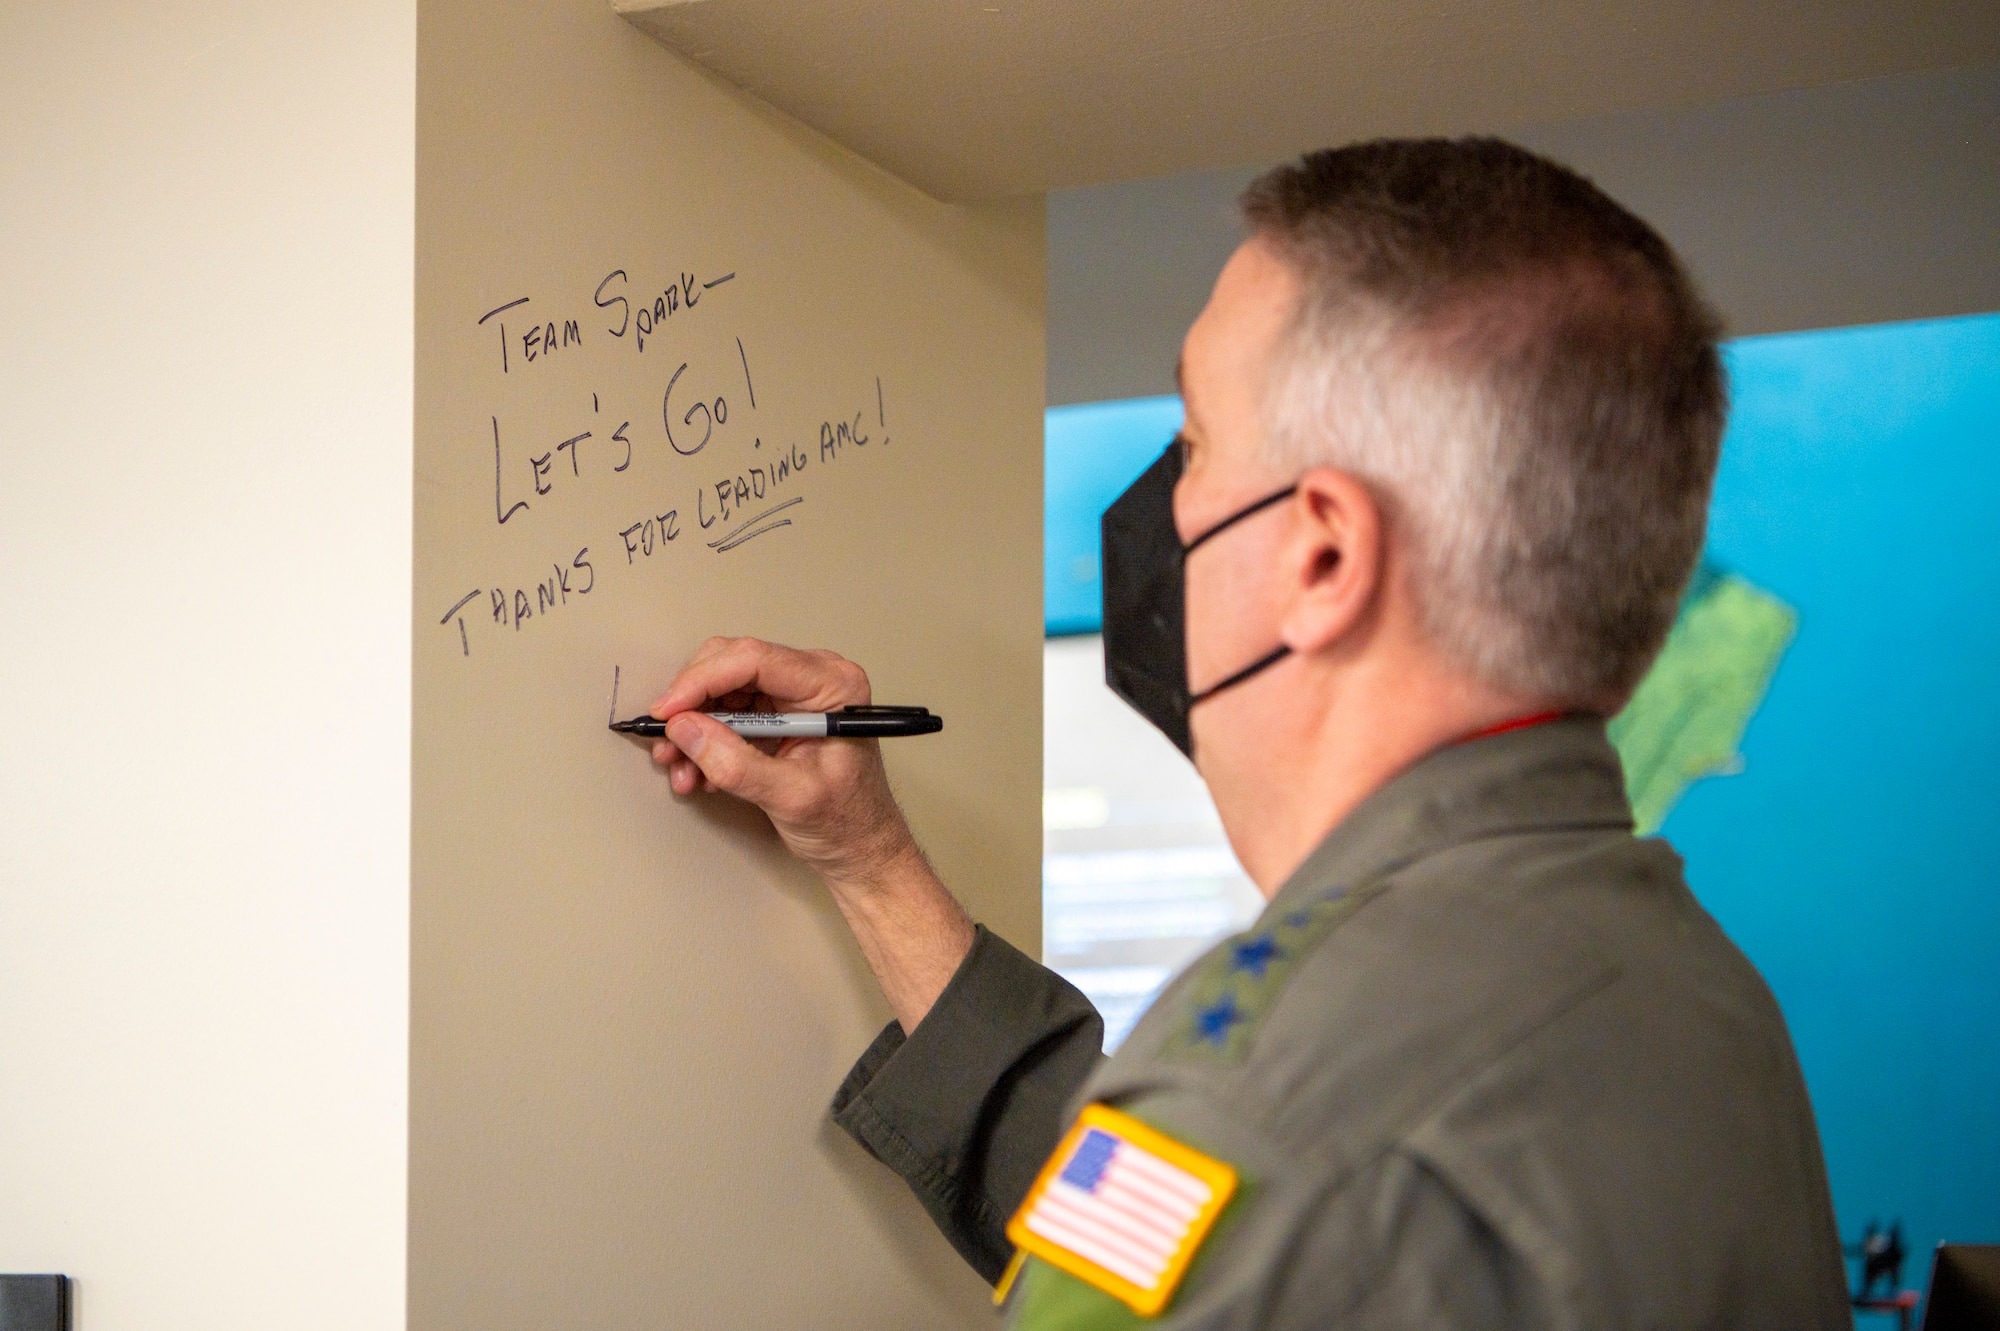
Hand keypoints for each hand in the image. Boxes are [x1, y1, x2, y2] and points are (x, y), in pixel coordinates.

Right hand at [649, 636, 911, 886]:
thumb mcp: (792, 798)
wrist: (860, 848)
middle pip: (731, 664)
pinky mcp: (776, 713)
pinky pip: (726, 710)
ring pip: (721, 688)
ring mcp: (793, 693)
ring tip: (679, 767)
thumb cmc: (846, 822)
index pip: (754, 659)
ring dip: (692, 726)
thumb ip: (737, 764)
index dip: (702, 681)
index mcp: (832, 685)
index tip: (667, 712)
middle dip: (692, 703)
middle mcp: (813, 678)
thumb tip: (684, 730)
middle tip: (666, 741)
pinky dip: (703, 739)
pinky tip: (696, 771)